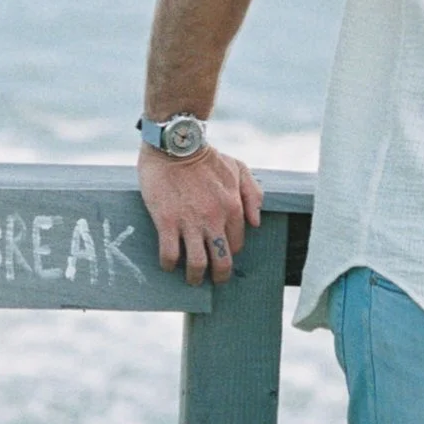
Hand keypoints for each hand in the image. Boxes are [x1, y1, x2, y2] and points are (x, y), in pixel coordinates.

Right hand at [137, 141, 263, 280]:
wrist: (175, 144)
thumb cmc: (206, 155)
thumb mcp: (238, 167)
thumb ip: (252, 193)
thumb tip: (256, 223)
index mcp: (233, 207)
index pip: (236, 243)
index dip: (229, 252)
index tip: (221, 254)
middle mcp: (214, 219)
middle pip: (221, 261)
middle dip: (218, 276)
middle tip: (212, 279)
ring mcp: (190, 222)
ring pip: (197, 264)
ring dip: (195, 276)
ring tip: (191, 279)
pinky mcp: (167, 222)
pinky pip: (170, 254)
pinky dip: (169, 264)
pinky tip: (168, 265)